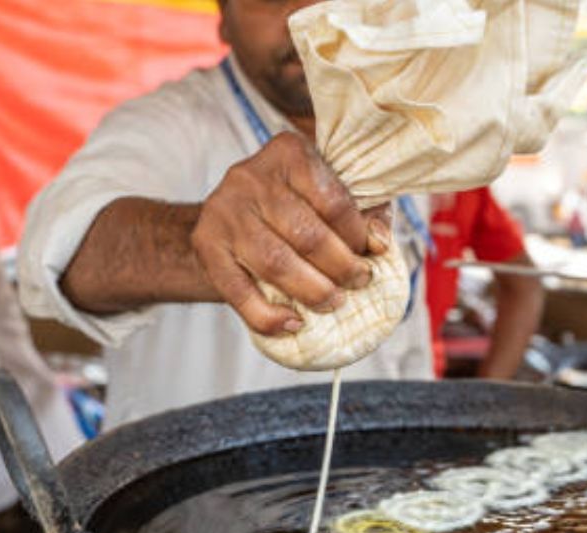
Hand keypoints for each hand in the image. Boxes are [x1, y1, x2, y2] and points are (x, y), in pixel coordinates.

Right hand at [191, 132, 390, 335]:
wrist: (233, 214)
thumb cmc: (296, 203)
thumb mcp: (332, 193)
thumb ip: (365, 213)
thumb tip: (380, 243)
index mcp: (289, 153)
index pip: (333, 201)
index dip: (357, 236)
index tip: (370, 255)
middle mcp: (251, 176)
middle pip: (305, 234)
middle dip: (340, 268)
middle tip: (357, 284)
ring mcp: (224, 211)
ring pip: (274, 262)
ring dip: (311, 291)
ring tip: (332, 303)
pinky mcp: (206, 245)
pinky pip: (238, 290)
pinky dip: (267, 315)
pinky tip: (293, 324)